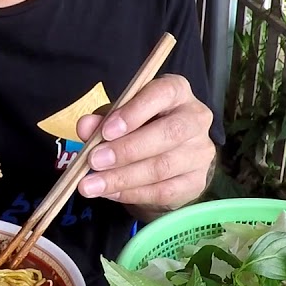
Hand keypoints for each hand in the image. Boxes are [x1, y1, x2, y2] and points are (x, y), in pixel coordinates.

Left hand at [74, 75, 215, 217]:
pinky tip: (110, 193)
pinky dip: (132, 193)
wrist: (165, 162)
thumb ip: (101, 120)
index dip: (135, 112)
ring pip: (162, 166)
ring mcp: (200, 152)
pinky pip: (163, 191)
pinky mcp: (197, 181)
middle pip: (167, 133)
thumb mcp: (116, 118)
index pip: (163, 93)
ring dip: (122, 177)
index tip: (107, 131)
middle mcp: (195, 118)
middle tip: (94, 161)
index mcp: (176, 91)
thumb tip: (85, 126)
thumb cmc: (138, 128)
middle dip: (126, 150)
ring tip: (91, 185)